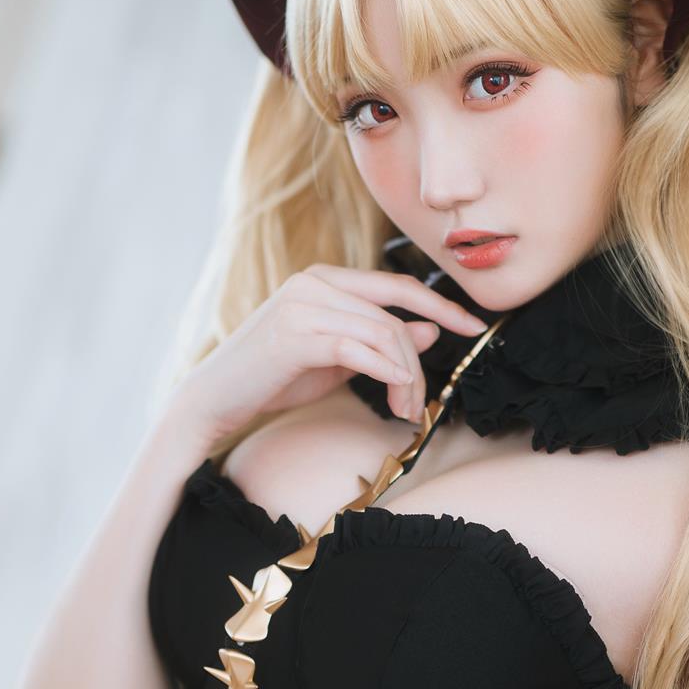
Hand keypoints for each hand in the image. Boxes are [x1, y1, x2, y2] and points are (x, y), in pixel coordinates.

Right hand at [172, 262, 488, 448]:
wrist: (213, 399)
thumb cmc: (273, 379)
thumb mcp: (337, 358)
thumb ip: (380, 341)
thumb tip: (431, 330)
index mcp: (326, 279)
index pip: (398, 286)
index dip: (442, 305)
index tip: (475, 326)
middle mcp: (316, 282)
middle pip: (396, 312)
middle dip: (420, 361)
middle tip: (422, 403)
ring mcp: (304, 304)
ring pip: (384, 333)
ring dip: (406, 376)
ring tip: (405, 409)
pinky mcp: (297, 334)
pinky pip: (361, 350)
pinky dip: (387, 375)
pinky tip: (393, 398)